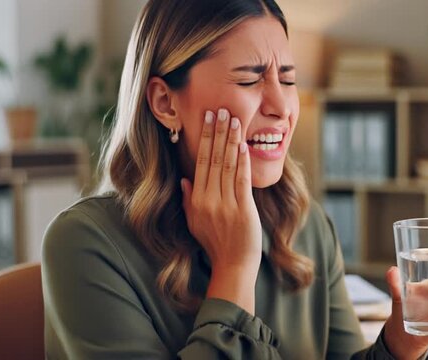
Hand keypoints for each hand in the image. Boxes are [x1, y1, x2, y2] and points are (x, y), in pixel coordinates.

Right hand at [180, 109, 261, 311]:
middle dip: (216, 133)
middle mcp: (208, 200)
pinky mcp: (243, 210)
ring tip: (233, 120)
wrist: (233, 265)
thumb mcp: (195, 222)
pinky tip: (243, 146)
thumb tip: (184, 179)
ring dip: (230, 141)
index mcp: (196, 200)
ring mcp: (226, 205)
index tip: (207, 120)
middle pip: (212, 159)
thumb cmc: (215, 243)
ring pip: (226, 166)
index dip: (204, 139)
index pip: (200, 162)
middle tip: (220, 110)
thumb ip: (188, 199)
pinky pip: (241, 181)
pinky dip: (242, 162)